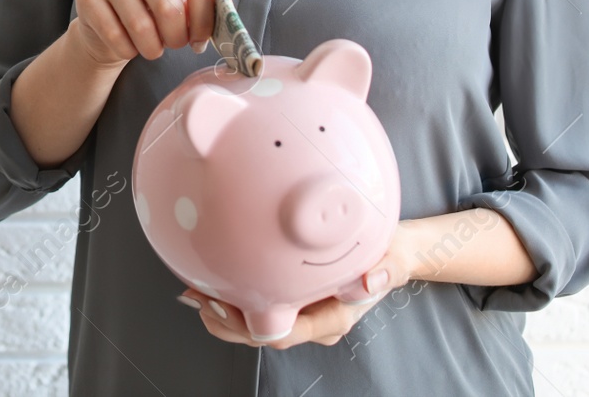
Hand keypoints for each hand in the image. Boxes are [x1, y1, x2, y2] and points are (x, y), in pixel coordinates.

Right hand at [67, 0, 215, 70]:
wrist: (106, 22)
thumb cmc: (151, 14)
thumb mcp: (179, 3)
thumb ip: (200, 9)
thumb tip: (225, 30)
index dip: (205, 20)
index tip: (200, 40)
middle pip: (170, 8)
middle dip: (177, 38)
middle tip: (174, 45)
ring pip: (142, 27)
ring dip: (152, 49)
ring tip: (152, 48)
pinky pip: (116, 37)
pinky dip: (128, 52)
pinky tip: (128, 46)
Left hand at [178, 220, 418, 349]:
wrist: (392, 252)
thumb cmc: (388, 253)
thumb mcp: (393, 256)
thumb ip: (386, 268)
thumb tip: (369, 281)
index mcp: (334, 317)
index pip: (290, 333)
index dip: (256, 327)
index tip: (228, 309)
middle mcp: (313, 322)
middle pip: (264, 335)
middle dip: (229, 324)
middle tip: (200, 301)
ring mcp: (301, 313)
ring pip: (255, 326)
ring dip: (224, 313)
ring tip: (195, 293)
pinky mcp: (291, 300)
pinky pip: (257, 308)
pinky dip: (232, 298)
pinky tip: (210, 282)